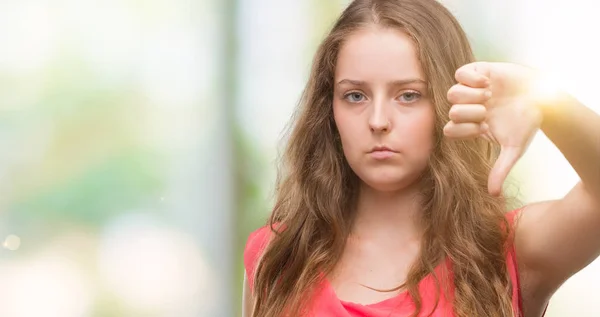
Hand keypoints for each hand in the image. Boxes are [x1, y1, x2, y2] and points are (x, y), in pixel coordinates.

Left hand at [443, 62, 544, 195]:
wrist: (543, 98)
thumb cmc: (527, 124)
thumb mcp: (514, 149)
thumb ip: (501, 170)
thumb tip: (493, 195)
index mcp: (471, 125)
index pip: (450, 129)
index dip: (463, 129)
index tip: (483, 127)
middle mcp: (468, 108)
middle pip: (451, 111)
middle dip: (470, 112)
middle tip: (488, 109)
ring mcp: (471, 90)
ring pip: (452, 93)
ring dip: (471, 96)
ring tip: (489, 96)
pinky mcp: (478, 71)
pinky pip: (460, 73)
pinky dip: (471, 78)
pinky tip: (488, 83)